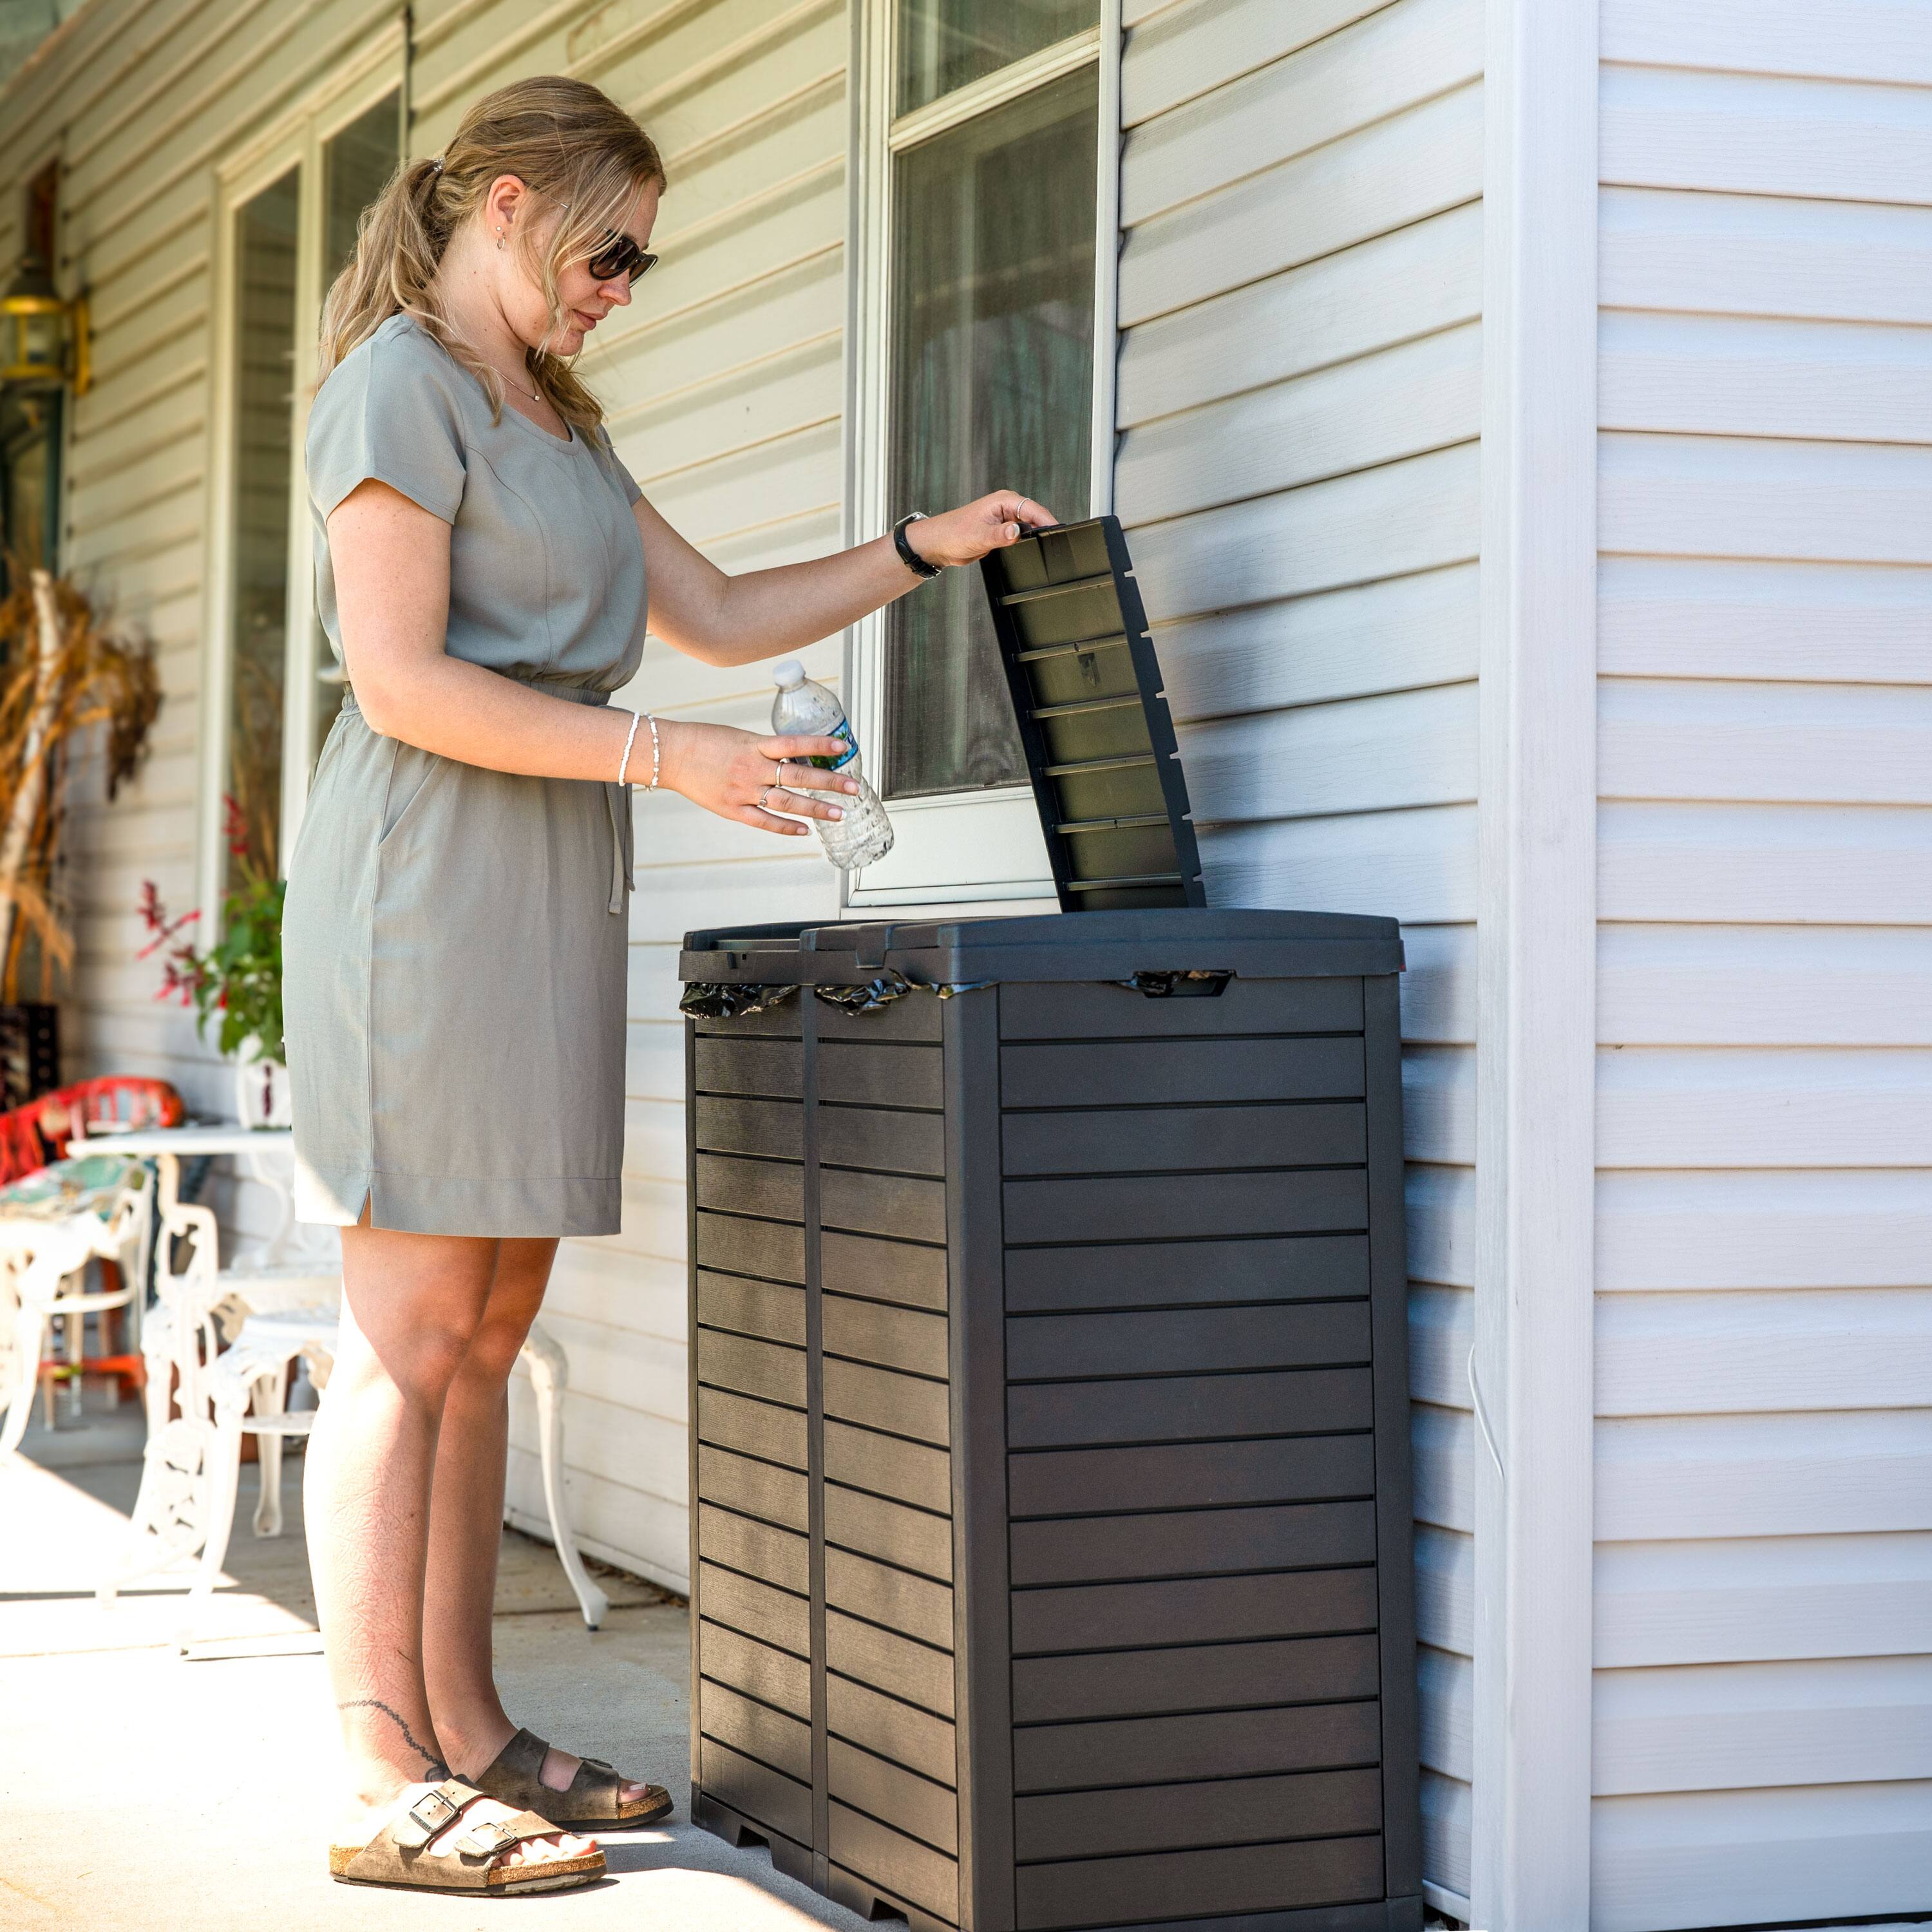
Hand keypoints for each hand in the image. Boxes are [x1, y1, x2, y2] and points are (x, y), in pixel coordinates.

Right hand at [656, 720, 858, 836]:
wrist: (671, 755)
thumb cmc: (704, 742)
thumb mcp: (739, 737)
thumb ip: (765, 749)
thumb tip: (794, 757)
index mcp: (754, 745)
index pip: (795, 744)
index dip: (820, 745)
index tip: (843, 747)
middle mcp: (751, 768)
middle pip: (798, 777)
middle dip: (829, 782)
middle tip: (854, 788)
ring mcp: (742, 791)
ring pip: (786, 802)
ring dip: (815, 808)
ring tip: (839, 813)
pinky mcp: (732, 809)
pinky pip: (764, 821)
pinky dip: (786, 827)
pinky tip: (805, 830)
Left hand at [906, 490, 1057, 568]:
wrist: (938, 544)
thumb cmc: (952, 533)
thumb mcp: (979, 536)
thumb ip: (1000, 535)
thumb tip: (1017, 533)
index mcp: (1003, 501)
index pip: (1033, 509)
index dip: (1047, 521)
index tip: (1058, 533)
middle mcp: (1006, 507)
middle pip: (1035, 517)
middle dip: (1044, 529)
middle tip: (1055, 544)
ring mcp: (1005, 520)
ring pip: (1029, 527)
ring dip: (1036, 536)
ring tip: (1046, 548)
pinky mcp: (1002, 532)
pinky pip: (1021, 536)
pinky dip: (1027, 543)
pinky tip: (1030, 550)